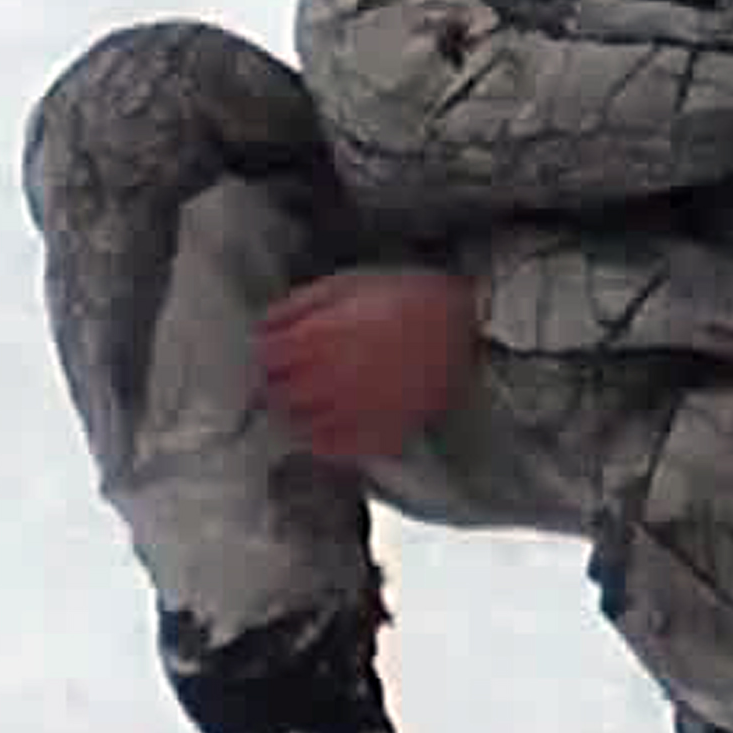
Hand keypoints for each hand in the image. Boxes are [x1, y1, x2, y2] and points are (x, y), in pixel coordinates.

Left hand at [258, 267, 479, 464]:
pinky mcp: (380, 433)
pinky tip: (330, 423)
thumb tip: (265, 324)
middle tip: (287, 375)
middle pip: (275, 395)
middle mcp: (329, 380)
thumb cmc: (411, 299)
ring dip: (295, 413)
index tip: (271, 350)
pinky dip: (323, 440)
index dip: (264, 352)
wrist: (469, 325)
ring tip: (308, 399)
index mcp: (317, 339)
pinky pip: (334, 449)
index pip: (263, 358)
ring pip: (298, 427)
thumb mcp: (348, 282)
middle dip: (276, 383)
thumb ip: (300, 305)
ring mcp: (354, 412)